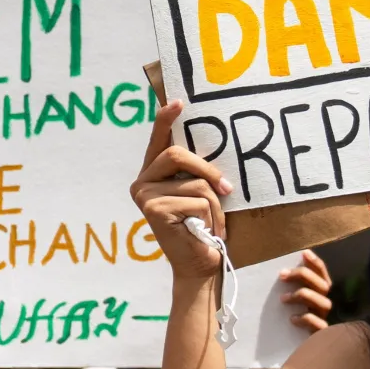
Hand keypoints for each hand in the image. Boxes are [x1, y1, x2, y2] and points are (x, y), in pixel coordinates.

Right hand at [130, 100, 232, 280]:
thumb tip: (213, 156)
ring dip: (214, 205)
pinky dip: (211, 218)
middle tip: (227, 190)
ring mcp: (144, 195)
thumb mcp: (200, 194)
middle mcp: (142, 182)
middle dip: (209, 171)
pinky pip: (197, 201)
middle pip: (178, 154)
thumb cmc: (204, 228)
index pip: (158, 140)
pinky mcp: (153, 210)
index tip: (178, 102)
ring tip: (212, 224)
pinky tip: (204, 232)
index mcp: (153, 174)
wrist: (200, 266)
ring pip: (195, 182)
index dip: (165, 119)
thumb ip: (196, 174)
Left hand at [277, 249, 333, 333]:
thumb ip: (289, 290)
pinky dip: (305, 319)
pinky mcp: (321, 335)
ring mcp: (325, 320)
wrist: (296, 353)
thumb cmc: (289, 325)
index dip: (316, 263)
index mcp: (319, 295)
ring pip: (323, 302)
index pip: (322, 275)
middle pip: (323, 285)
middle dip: (303, 275)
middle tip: (282, 274)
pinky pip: (318, 324)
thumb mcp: (289, 304)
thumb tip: (279, 274)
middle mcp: (325, 306)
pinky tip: (292, 319)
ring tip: (283, 298)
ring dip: (302, 295)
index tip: (304, 253)